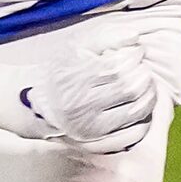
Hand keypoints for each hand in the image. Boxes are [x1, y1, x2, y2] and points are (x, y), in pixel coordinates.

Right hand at [0, 46, 161, 153]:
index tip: (137, 52)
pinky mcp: (94, 144)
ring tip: (147, 87)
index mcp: (75, 79)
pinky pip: (131, 136)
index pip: (117, 68)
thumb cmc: (59, 71)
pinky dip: (145, 122)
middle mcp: (81, 106)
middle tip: (144, 70)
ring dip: (149, 98)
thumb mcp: (75, 48)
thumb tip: (135, 37)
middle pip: (129, 90)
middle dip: (144, 77)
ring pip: (134, 113)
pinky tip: (144, 110)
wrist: (30, 105)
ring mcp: (89, 128)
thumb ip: (105, 37)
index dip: (134, 58)